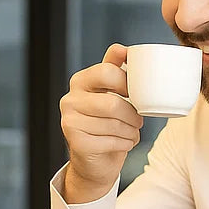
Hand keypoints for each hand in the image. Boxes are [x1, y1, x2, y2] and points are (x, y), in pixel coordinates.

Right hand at [59, 43, 143, 202]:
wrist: (96, 160)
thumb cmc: (107, 122)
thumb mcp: (111, 92)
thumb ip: (116, 69)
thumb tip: (123, 48)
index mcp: (80, 81)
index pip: (107, 72)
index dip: (128, 84)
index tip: (136, 95)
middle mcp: (69, 99)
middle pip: (112, 102)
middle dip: (133, 115)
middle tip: (139, 121)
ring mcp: (69, 122)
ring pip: (114, 124)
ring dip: (131, 132)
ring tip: (131, 133)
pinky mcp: (75, 143)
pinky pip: (111, 141)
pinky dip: (125, 144)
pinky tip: (123, 143)